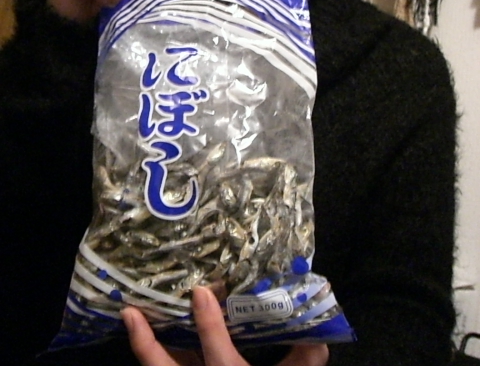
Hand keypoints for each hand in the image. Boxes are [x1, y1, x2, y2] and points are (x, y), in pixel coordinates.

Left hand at [122, 286, 328, 365]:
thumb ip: (302, 364)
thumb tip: (319, 338)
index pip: (218, 356)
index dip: (210, 326)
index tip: (201, 292)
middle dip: (147, 344)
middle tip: (130, 311)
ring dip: (143, 345)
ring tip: (129, 314)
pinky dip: (154, 352)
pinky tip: (147, 329)